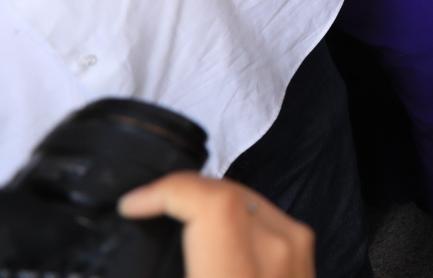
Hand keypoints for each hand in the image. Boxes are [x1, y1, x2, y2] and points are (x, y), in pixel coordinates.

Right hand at [120, 173, 313, 277]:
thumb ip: (156, 272)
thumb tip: (98, 274)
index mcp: (237, 275)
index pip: (214, 202)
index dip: (167, 190)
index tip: (134, 204)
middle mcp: (276, 258)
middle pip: (228, 192)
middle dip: (180, 192)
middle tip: (146, 209)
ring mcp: (297, 254)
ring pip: (247, 197)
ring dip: (205, 199)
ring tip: (172, 215)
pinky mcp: (306, 255)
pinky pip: (265, 214)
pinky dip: (232, 213)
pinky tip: (210, 230)